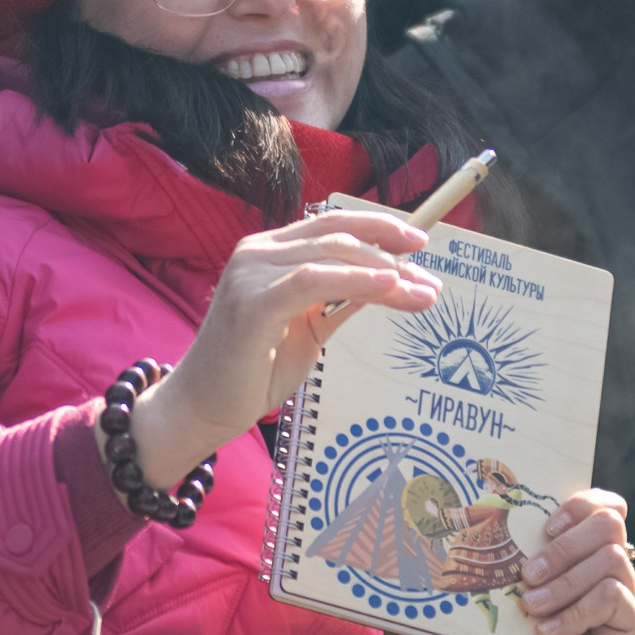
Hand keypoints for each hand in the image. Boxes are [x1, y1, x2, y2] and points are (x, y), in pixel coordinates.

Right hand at [131, 211, 438, 490]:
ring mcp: (252, 272)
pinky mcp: (253, 301)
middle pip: (337, 233)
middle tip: (431, 277)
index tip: (420, 242)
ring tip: (422, 290)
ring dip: (385, 270)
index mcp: (269, 252)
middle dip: (391, 249)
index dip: (378, 227)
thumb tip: (390, 283)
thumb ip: (340, 301)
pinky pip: (313, 280)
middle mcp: (257, 252)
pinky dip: (355, 280)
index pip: (331, 226)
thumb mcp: (308, 329)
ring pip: (332, 253)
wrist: (203, 408)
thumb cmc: (253, 372)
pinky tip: (389, 287)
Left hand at [454, 490, 634, 634]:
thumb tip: (492, 507)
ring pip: (612, 560)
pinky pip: (613, 598)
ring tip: (532, 609)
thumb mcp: (500, 589)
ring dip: (564, 583)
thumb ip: (512, 551)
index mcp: (581, 555)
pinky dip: (576, 612)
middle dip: (566, 544)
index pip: (604, 507)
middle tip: (530, 574)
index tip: (546, 525)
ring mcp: (625, 604)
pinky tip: (549, 634)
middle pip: (611, 524)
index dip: (581, 503)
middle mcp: (608, 574)